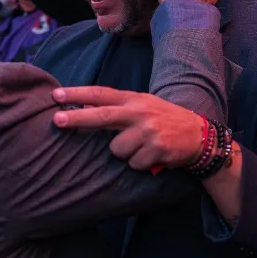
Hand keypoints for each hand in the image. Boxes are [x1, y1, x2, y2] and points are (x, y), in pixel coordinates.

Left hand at [52, 86, 203, 170]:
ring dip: (124, 153)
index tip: (56, 95)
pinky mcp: (157, 149)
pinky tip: (152, 156)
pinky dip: (140, 164)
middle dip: (78, 118)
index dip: (77, 94)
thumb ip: (115, 106)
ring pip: (116, 149)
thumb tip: (81, 106)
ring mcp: (149, 130)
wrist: (199, 135)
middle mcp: (139, 112)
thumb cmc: (163, 119)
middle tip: (57, 120)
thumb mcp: (141, 105)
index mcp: (133, 99)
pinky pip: (133, 163)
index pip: (101, 93)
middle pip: (103, 115)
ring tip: (141, 147)